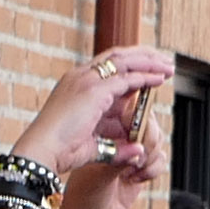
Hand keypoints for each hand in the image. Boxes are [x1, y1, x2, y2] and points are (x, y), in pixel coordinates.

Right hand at [4, 46, 171, 184]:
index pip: (107, 66)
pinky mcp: (94, 90)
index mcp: (75, 84)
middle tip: (163, 61)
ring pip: (124, 60)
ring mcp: (86, 81)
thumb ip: (116, 147)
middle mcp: (79, 76)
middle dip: (143, 56)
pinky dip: (145, 77)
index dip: (131, 65)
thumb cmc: (60, 152)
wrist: (42, 152)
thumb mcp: (93, 145)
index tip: (150, 70)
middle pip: (117, 56)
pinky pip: (127, 78)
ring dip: (148, 62)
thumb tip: (137, 150)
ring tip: (167, 66)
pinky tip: (159, 79)